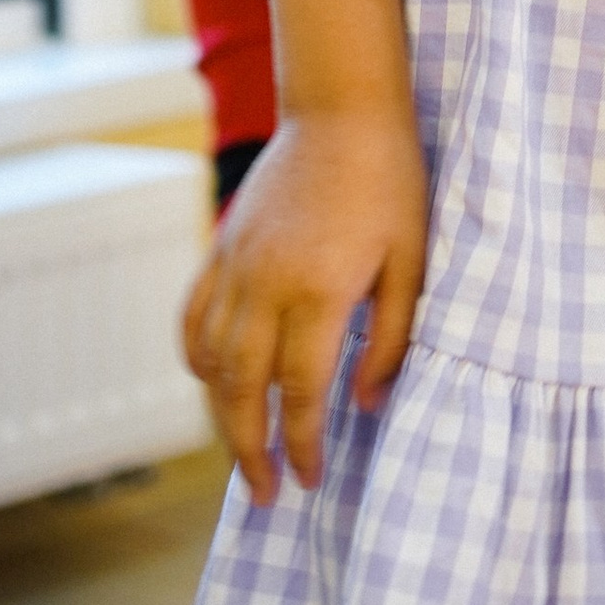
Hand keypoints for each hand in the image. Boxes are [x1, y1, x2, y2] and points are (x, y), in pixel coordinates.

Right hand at [181, 107, 430, 502]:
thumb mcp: (412, 261)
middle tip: (265, 494)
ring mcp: (234, 265)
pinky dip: (196, 359)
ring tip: (242, 450)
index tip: (311, 480)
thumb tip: (367, 405)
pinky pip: (193, 318)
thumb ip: (391, 338)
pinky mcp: (221, 246)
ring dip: (221, 414)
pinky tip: (214, 383)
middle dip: (250, 450)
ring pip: (209, 361)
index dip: (305, 445)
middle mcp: (264, 285)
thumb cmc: (389, 184)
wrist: (342, 110)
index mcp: (316, 292)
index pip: (301, 393)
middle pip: (241, 391)